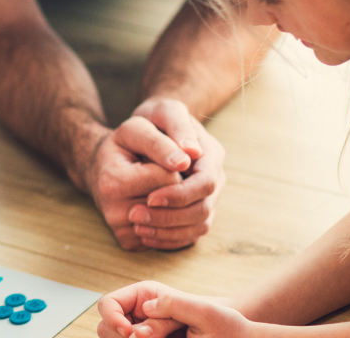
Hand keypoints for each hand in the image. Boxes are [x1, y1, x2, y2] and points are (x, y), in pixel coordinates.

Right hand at [83, 115, 187, 250]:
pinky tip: (163, 205)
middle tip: (163, 172)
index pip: (171, 179)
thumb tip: (188, 160)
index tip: (164, 157)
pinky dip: (174, 222)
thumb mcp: (135, 131)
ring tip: (163, 187)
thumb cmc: (121, 146)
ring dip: (178, 204)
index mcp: (115, 182)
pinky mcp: (129, 243)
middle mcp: (115, 213)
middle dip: (178, 186)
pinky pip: (169, 238)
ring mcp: (122, 231)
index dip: (176, 166)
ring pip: (176, 223)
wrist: (98, 170)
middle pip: (174, 203)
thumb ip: (159, 143)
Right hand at [98, 281, 249, 337]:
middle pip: (105, 326)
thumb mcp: (203, 311)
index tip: (129, 334)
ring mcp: (142, 332)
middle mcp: (138, 313)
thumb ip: (173, 306)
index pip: (108, 303)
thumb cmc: (223, 322)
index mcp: (145, 295)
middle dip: (118, 335)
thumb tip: (143, 313)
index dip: (112, 319)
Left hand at [129, 99, 225, 249]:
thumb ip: (178, 125)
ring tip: (137, 229)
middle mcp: (214, 179)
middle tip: (135, 217)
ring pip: (198, 226)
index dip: (179, 195)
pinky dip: (169, 239)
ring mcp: (207, 196)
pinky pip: (190, 234)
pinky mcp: (194, 211)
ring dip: (168, 232)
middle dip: (170, 217)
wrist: (151, 127)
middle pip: (203, 210)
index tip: (149, 197)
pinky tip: (144, 235)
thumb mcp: (163, 111)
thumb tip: (191, 153)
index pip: (205, 184)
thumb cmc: (156, 118)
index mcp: (211, 156)